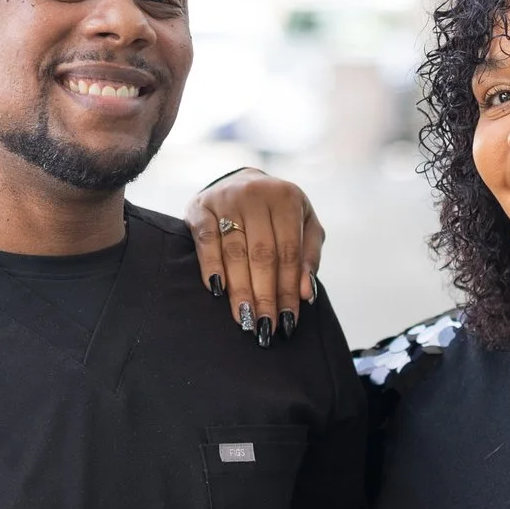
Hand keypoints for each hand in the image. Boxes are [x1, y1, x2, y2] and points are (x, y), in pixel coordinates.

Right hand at [185, 168, 326, 344]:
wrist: (240, 181)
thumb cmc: (277, 214)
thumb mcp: (304, 226)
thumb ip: (309, 257)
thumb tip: (305, 293)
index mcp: (286, 198)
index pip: (289, 253)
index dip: (288, 290)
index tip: (287, 321)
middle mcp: (256, 194)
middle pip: (262, 255)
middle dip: (264, 296)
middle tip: (264, 327)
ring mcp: (226, 199)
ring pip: (234, 252)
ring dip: (239, 289)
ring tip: (244, 319)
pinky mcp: (200, 207)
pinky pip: (206, 241)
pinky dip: (211, 266)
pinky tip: (217, 290)